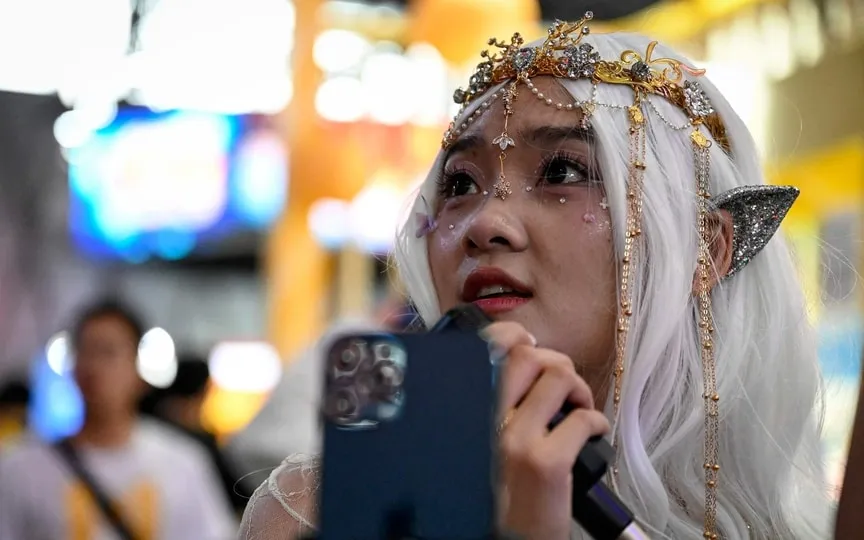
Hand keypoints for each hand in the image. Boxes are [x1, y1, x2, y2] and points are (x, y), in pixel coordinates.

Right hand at [483, 321, 610, 539]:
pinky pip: (584, 419)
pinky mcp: (546, 462)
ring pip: (559, 377)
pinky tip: (593, 436)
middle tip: (564, 388)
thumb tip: (524, 355)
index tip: (531, 345)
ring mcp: (514, 440)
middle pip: (528, 355)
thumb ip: (495, 401)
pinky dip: (598, 423)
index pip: (488, 347)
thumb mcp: (482, 438)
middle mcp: (485, 420)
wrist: (509, 538)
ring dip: (580, 391)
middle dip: (557, 364)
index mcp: (469, 410)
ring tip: (579, 411)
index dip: (516, 336)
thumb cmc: (499, 490)